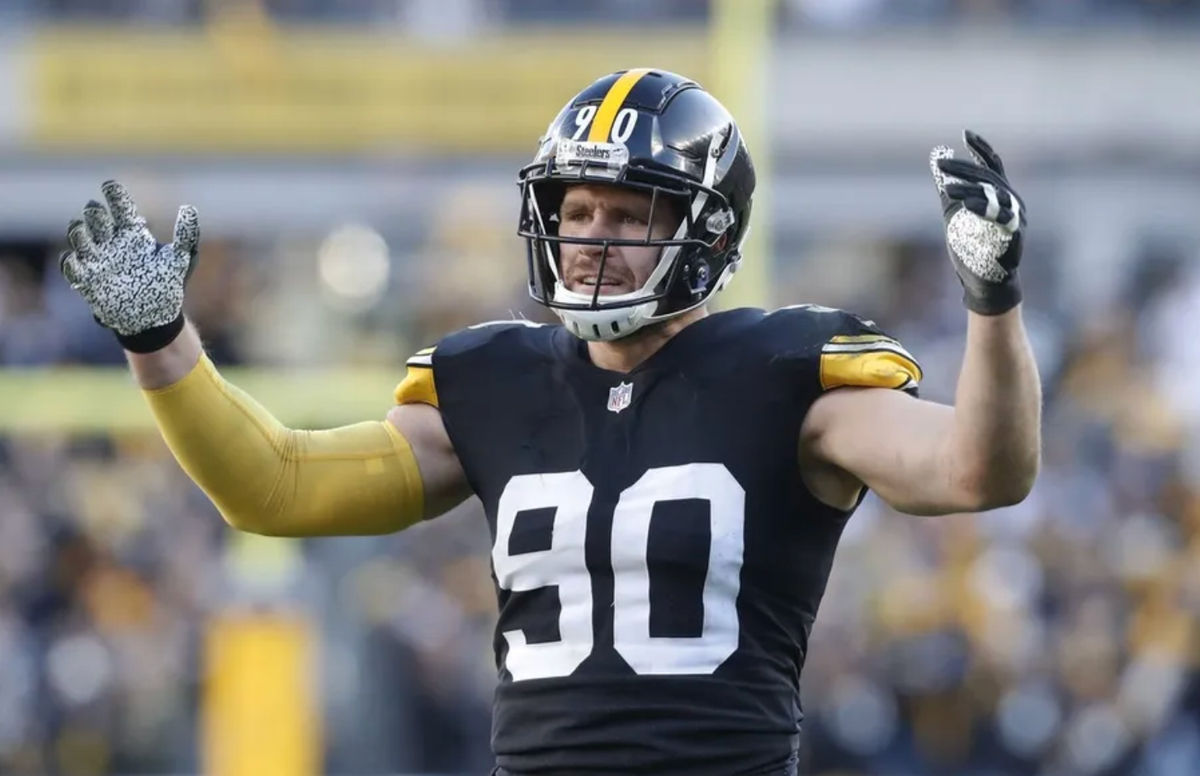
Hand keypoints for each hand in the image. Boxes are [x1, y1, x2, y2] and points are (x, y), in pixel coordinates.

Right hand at [60, 181, 198, 351]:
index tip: (108, 184)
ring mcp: (98, 260)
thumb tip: (189, 209)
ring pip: (79, 238)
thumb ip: (186, 235)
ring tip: (80, 228)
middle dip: (94, 213)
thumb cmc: (167, 286)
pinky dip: (69, 262)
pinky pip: (72, 268)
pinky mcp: (88, 280)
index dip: (113, 195)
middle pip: (97, 220)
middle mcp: (112, 243)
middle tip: (97, 211)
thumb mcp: (180, 259)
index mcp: (133, 234)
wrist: (155, 318)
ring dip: (77, 232)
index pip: (120, 208)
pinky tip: (74, 258)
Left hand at [930, 131, 1026, 315]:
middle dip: (965, 169)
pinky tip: (966, 204)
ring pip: (993, 196)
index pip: (992, 165)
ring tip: (946, 188)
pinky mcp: (1013, 234)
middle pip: (988, 178)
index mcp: (1001, 195)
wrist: (988, 281)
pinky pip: (1000, 217)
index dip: (981, 149)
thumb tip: (937, 160)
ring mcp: (1015, 218)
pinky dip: (983, 208)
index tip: (965, 134)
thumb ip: (950, 189)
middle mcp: (1012, 202)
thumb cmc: (973, 247)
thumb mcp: (956, 214)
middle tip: (942, 163)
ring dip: (969, 190)